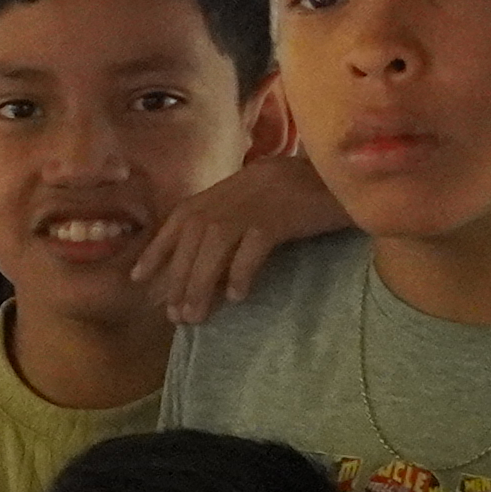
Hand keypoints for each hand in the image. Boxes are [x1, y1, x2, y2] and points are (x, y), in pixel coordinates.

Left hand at [130, 139, 341, 328]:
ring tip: (196, 315)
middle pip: (195, 235)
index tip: (139, 277)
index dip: (159, 247)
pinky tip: (236, 296)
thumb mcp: (265, 197)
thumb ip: (235, 217)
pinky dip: (240, 271)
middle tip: (175, 315)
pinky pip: (254, 245)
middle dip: (179, 277)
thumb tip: (208, 263)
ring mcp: (260, 199)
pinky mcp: (284, 213)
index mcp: (231, 186)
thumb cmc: (310, 194)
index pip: (183, 217)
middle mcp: (238, 189)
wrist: (351, 176)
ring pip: (216, 243)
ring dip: (200, 282)